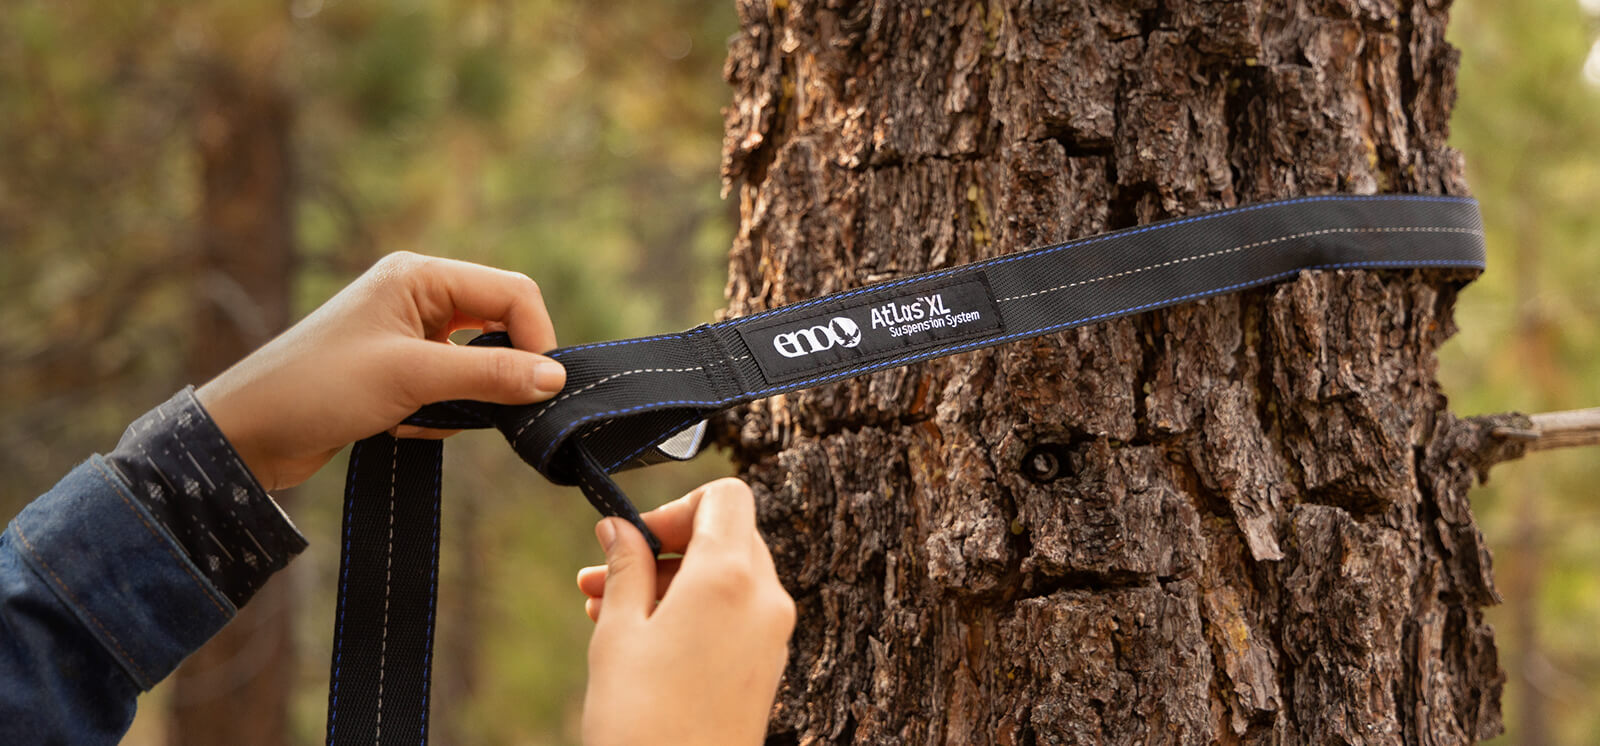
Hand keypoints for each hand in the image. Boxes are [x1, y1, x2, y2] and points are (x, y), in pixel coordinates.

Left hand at [196, 252, 565, 490]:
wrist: (246, 434)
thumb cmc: (319, 389)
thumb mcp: (412, 378)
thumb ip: (489, 375)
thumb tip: (556, 379)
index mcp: (420, 276)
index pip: (513, 293)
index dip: (537, 338)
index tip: (542, 390)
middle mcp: (418, 296)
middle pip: (500, 325)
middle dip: (501, 372)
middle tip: (496, 411)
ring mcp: (408, 334)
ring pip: (478, 363)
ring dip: (466, 399)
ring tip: (423, 417)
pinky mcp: (398, 371)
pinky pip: (452, 388)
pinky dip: (441, 413)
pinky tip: (402, 426)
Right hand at [577, 478, 795, 745]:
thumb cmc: (642, 721)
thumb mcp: (618, 632)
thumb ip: (625, 568)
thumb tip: (620, 530)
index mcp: (731, 576)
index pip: (725, 497)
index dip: (674, 507)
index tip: (633, 537)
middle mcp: (766, 599)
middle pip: (728, 535)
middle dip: (666, 546)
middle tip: (607, 571)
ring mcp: (774, 636)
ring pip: (729, 577)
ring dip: (674, 580)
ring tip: (607, 607)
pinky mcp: (769, 667)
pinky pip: (737, 615)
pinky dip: (696, 611)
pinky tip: (644, 637)